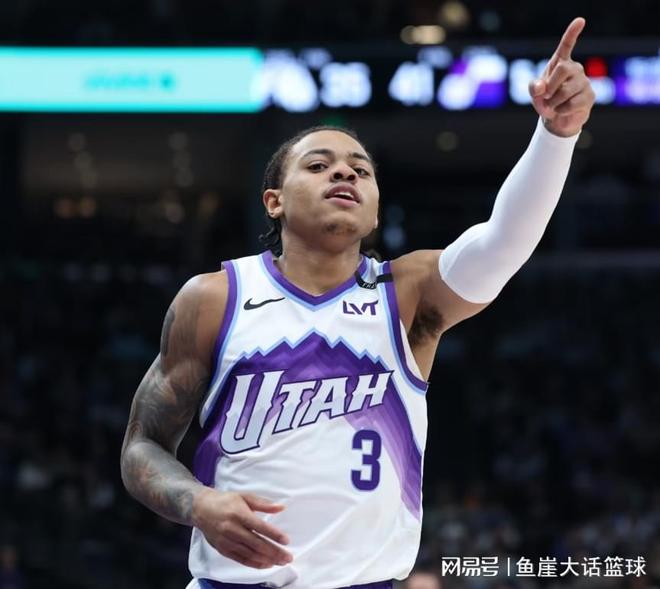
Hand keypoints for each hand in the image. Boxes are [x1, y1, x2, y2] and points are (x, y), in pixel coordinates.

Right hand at [192, 488, 292, 568]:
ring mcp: (227, 541)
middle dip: (274, 552)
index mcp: (239, 514)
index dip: (274, 534)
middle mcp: (232, 529)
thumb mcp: (245, 496)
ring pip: (250, 554)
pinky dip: (255, 563)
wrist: (202, 509)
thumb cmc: (227, 501)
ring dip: (267, 559)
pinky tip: (266, 564)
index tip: (287, 540)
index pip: (259, 526)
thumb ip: (263, 504)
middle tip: (288, 557)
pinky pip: (241, 559)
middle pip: (256, 543)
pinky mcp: (223, 550)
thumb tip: (281, 507)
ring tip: (281, 562)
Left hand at [528, 17, 595, 136]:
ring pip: (565, 91)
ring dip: (553, 102)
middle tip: (546, 97)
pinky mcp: (589, 96)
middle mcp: (575, 69)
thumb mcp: (535, 94)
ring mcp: (584, 82)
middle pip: (563, 69)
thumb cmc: (546, 101)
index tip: (580, 20)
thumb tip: (542, 87)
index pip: (566, 45)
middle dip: (550, 86)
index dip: (572, 33)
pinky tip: (562, 110)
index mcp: (560, 63)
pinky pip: (571, 104)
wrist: (557, 119)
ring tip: (554, 105)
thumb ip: (534, 87)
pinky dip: (560, 111)